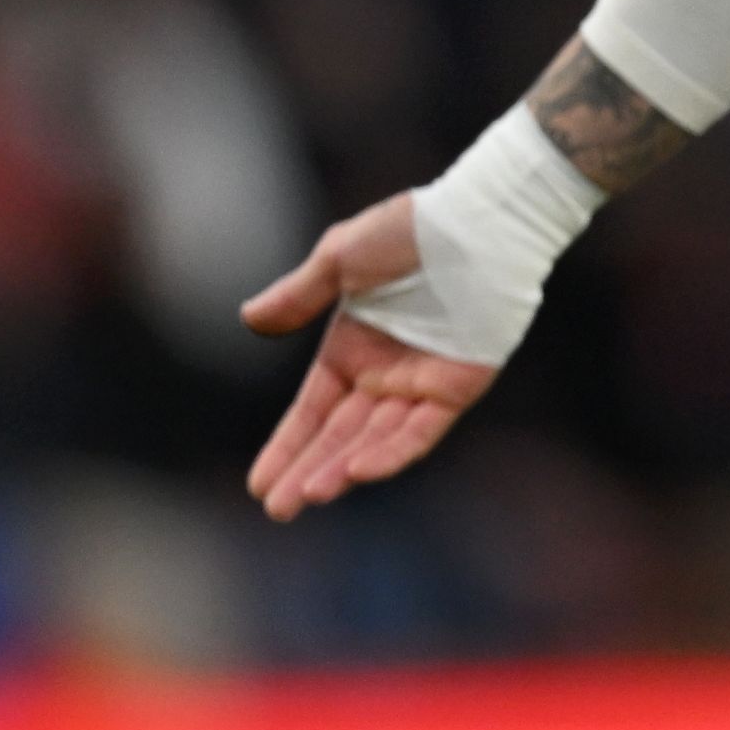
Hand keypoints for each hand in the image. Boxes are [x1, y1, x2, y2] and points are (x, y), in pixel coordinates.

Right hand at [239, 194, 499, 521]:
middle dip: (307, 472)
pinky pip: (422, 428)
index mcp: (353, 350)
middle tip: (277, 509)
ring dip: (343, 468)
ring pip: (377, 439)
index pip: (313, 413)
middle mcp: (385, 374)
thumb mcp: (341, 258)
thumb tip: (248, 319)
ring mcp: (423, 382)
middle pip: (340, 436)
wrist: (481, 220)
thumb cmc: (414, 230)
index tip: (259, 485)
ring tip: (309, 495)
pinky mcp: (460, 384)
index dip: (287, 447)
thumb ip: (299, 294)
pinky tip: (359, 470)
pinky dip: (392, 450)